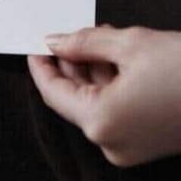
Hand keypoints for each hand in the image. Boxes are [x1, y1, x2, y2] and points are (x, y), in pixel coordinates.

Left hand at [28, 26, 180, 166]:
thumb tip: (57, 42)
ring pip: (95, 103)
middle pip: (74, 98)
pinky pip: (114, 111)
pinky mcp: (145, 143)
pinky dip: (111, 85)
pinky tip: (118, 57)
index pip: (53, 93)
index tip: (35, 48)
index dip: (41, 67)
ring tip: (102, 38)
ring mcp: (129, 147)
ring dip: (93, 70)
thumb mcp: (128, 43)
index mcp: (100, 121)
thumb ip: (84, 42)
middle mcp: (111, 142)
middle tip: (74, 34)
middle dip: (72, 63)